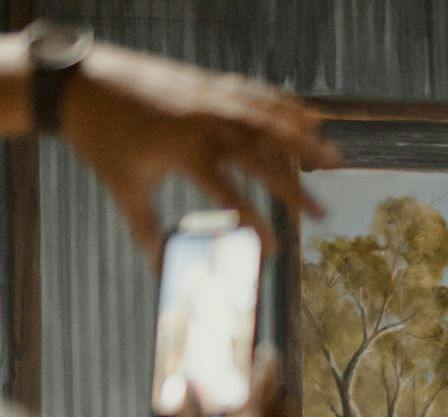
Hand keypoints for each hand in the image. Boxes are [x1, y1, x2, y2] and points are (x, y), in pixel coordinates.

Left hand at [51, 39, 338, 258]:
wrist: (78, 83)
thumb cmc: (99, 140)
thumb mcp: (123, 187)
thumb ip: (146, 228)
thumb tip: (157, 270)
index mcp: (185, 152)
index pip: (233, 196)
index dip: (257, 226)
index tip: (277, 252)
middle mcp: (205, 125)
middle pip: (263, 161)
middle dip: (296, 191)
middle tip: (323, 217)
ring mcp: (210, 100)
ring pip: (270, 122)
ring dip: (305, 143)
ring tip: (336, 161)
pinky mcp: (209, 84)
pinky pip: (256, 95)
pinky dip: (285, 106)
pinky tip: (309, 116)